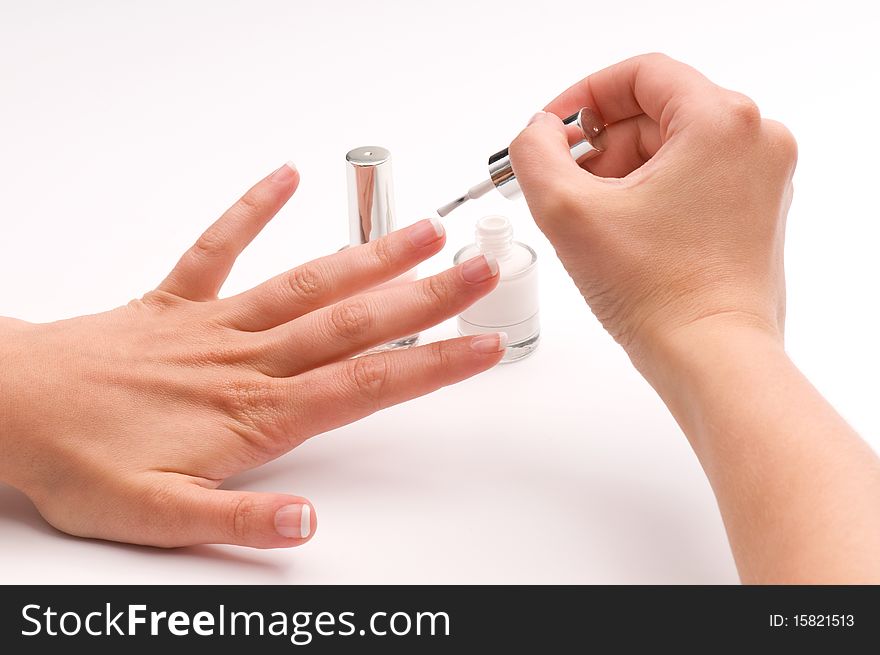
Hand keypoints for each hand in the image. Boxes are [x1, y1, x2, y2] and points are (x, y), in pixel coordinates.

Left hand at [0, 162, 503, 548]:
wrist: (9, 407)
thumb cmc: (79, 460)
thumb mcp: (158, 518)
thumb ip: (240, 519)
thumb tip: (306, 522)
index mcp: (255, 412)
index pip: (365, 384)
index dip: (433, 365)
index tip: (482, 345)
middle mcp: (248, 358)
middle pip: (356, 322)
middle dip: (427, 296)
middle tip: (480, 269)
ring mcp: (216, 322)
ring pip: (309, 283)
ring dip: (371, 255)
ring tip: (423, 231)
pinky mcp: (178, 299)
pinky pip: (218, 245)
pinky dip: (252, 209)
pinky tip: (286, 177)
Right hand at [508, 53, 796, 371]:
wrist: (711, 360)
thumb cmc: (658, 294)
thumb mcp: (568, 211)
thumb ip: (534, 153)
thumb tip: (538, 132)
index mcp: (722, 121)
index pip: (640, 74)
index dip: (582, 97)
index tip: (552, 130)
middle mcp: (755, 140)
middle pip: (654, 113)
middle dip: (598, 147)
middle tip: (560, 184)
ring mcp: (761, 178)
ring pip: (670, 148)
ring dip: (620, 174)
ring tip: (591, 220)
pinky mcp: (754, 211)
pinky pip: (690, 179)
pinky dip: (648, 194)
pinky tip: (621, 233)